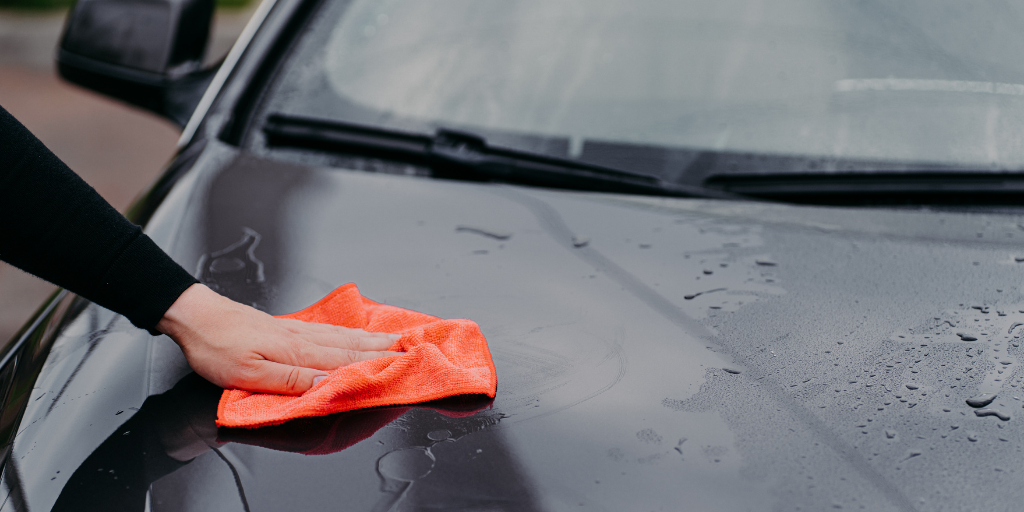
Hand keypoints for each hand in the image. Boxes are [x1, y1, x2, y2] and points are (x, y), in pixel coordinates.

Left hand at [156, 284, 402, 394]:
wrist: (196, 316)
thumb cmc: (217, 347)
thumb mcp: (248, 373)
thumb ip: (290, 380)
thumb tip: (328, 383)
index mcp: (298, 352)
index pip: (346, 361)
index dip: (377, 363)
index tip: (406, 363)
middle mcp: (304, 339)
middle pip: (353, 345)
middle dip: (385, 348)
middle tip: (415, 349)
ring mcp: (299, 332)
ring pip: (345, 337)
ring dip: (374, 339)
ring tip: (398, 340)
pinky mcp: (290, 329)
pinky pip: (332, 331)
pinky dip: (353, 333)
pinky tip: (359, 333)